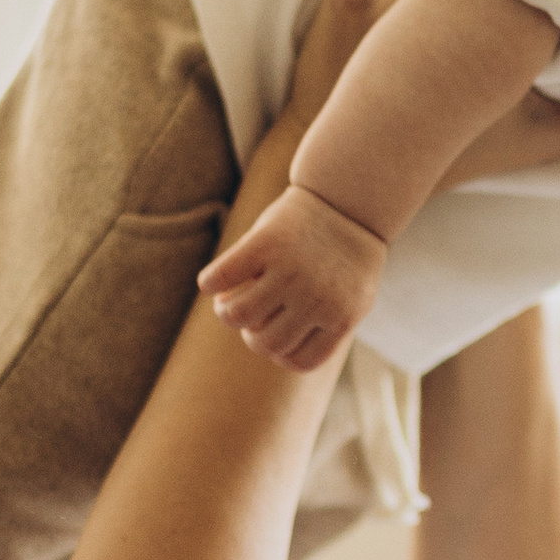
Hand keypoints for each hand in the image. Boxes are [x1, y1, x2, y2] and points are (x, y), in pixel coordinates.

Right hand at [201, 179, 387, 370]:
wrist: (349, 197)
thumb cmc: (344, 254)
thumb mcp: (350, 296)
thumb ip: (323, 326)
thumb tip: (274, 352)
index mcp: (340, 317)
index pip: (297, 361)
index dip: (279, 353)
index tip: (273, 331)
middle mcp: (316, 298)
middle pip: (264, 343)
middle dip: (251, 334)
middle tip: (252, 313)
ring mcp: (291, 270)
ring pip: (237, 315)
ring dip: (226, 312)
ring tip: (229, 300)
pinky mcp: (265, 243)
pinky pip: (221, 277)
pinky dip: (209, 283)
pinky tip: (213, 282)